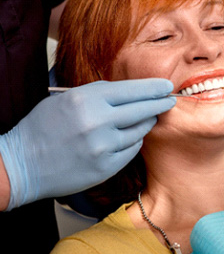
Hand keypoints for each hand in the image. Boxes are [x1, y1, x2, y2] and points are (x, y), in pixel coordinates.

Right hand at [0, 79, 175, 209]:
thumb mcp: (67, 99)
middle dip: (160, 103)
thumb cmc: (43, 128)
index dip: (153, 88)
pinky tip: (130, 137)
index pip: (132, 90)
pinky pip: (132, 150)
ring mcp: (103, 146)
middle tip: (170, 100)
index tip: (166, 86)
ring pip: (140, 130)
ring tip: (148, 118)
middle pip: (142, 109)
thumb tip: (131, 92)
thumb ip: (99, 94)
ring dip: (146, 123)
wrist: (22, 164)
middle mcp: (98, 122)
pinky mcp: (106, 167)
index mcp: (86, 99)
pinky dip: (133, 142)